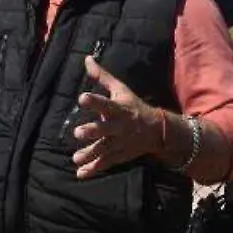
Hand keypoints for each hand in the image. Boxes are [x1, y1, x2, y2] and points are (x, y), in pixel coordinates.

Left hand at [70, 56, 162, 178]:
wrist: (156, 130)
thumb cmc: (133, 106)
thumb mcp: (121, 89)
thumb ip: (102, 77)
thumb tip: (86, 59)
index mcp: (119, 109)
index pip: (106, 103)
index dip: (94, 101)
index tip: (81, 98)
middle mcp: (119, 126)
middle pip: (105, 129)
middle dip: (93, 131)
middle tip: (78, 132)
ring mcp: (120, 142)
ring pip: (104, 149)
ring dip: (90, 154)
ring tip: (75, 159)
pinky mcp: (120, 154)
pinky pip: (107, 162)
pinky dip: (94, 168)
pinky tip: (81, 173)